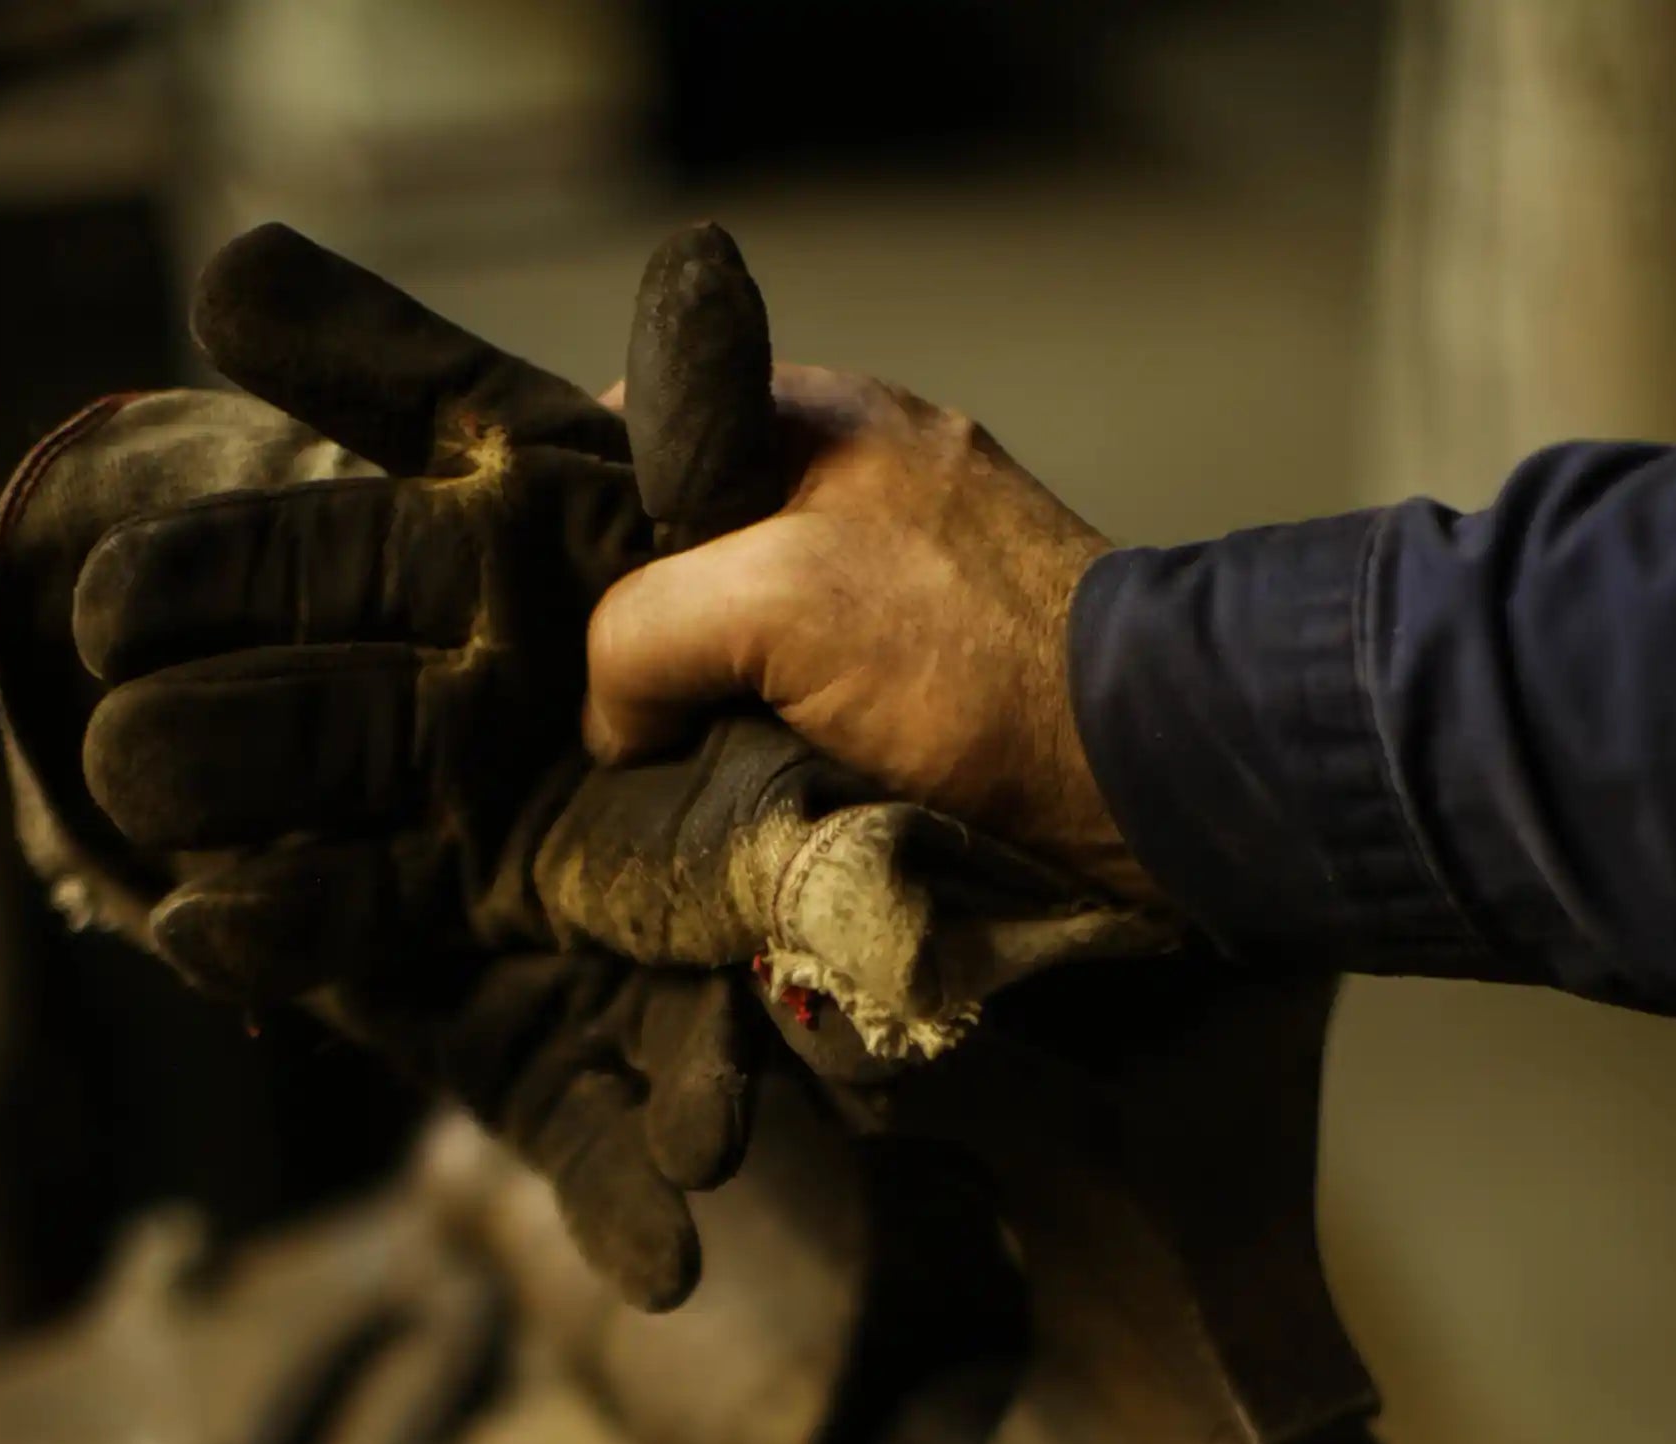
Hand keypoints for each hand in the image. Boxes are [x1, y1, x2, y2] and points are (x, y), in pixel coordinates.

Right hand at [583, 365, 1164, 906]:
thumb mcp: (772, 601)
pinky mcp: (930, 680)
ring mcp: (898, 586)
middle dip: (635, 633)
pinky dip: (765, 747)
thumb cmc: (967, 656)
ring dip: (699, 708)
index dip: (578, 518)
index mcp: (817, 416)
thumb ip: (644, 628)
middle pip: (684, 551)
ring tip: (656, 774)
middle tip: (590, 717)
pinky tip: (737, 795)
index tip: (539, 615)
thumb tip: (607, 720)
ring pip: (740, 638)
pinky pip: (803, 701)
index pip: (640, 437)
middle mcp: (855, 484)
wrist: (1136, 772)